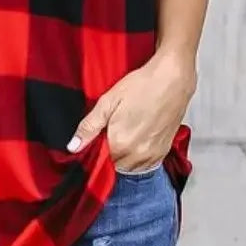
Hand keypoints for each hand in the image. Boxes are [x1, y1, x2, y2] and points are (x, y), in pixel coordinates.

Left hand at [67, 50, 197, 170]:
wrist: (172, 78)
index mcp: (120, 143)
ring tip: (128, 131)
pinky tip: (139, 136)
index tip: (100, 136)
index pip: (100, 162)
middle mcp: (138, 154)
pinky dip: (139, 156)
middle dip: (111, 153)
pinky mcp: (164, 151)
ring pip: (131, 167)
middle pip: (116, 166)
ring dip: (125, 156)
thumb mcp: (108, 102)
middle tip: (114, 130)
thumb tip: (73, 146)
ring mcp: (153, 154)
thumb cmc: (142, 85)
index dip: (97, 149)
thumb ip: (89, 127)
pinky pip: (146, 165)